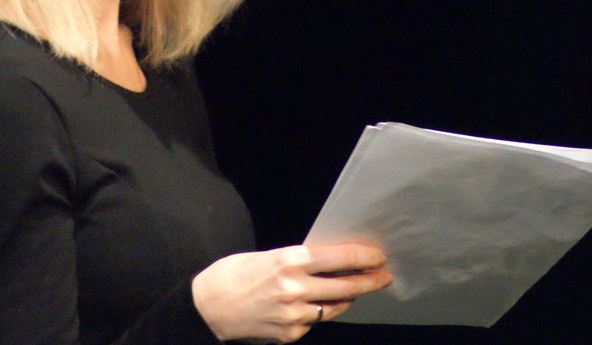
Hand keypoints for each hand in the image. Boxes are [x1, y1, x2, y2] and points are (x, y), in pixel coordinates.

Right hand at [191, 243, 393, 343]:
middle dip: (370, 280)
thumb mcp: (266, 257)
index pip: (338, 257)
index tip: (378, 255)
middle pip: (346, 285)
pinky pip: (314, 322)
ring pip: (334, 306)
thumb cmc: (233, 275)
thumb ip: (297, 261)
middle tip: (384, 276)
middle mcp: (295, 289)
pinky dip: (319, 313)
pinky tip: (317, 305)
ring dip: (347, 297)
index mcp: (289, 261)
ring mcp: (294, 316)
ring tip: (356, 290)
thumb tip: (326, 262)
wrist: (207, 309)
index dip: (363, 256)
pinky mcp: (290, 335)